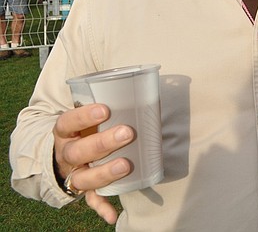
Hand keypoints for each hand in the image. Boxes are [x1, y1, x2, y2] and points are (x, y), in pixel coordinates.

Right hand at [53, 104, 135, 223]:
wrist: (65, 153)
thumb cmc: (88, 128)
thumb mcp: (89, 115)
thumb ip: (111, 103)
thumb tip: (149, 85)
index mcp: (65, 132)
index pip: (67, 122)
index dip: (83, 116)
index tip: (105, 109)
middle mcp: (66, 153)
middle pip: (78, 151)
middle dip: (102, 143)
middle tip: (127, 132)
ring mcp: (73, 173)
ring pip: (83, 177)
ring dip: (104, 173)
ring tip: (126, 165)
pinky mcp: (83, 189)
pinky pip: (91, 200)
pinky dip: (102, 208)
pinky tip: (114, 215)